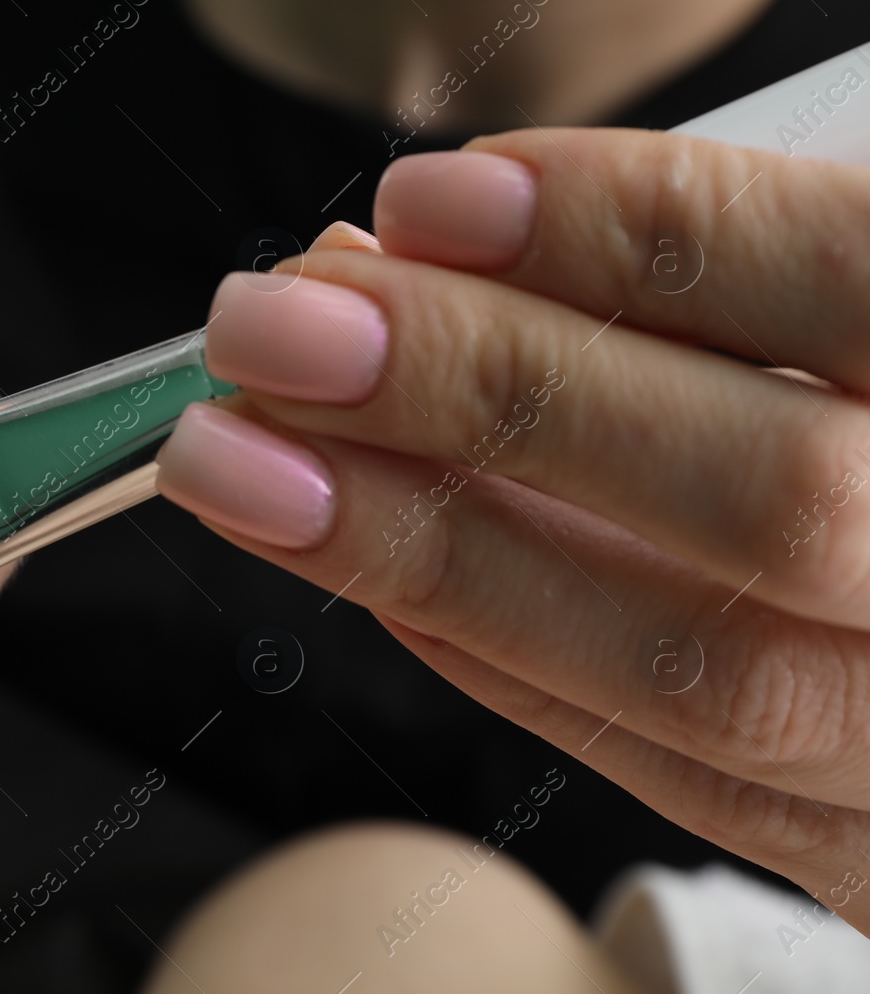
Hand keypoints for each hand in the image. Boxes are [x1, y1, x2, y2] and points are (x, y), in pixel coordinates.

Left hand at [155, 129, 869, 933]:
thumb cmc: (860, 405)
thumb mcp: (821, 305)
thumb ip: (676, 281)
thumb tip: (407, 253)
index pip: (851, 281)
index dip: (633, 232)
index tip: (422, 201)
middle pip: (766, 497)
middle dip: (484, 392)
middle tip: (268, 328)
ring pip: (694, 669)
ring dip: (422, 546)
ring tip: (238, 459)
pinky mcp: (853, 842)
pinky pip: (658, 764)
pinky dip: (482, 645)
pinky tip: (349, 552)